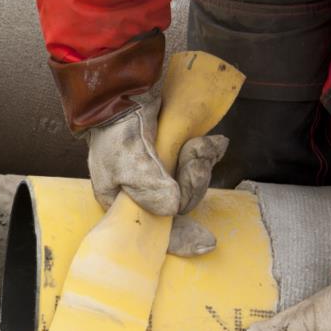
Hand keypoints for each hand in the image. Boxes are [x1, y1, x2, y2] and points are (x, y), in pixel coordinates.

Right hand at [86, 91, 226, 253]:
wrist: (124, 88)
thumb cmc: (117, 130)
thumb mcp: (127, 162)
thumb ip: (148, 189)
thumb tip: (172, 209)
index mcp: (124, 202)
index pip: (153, 232)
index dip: (180, 240)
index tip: (206, 243)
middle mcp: (144, 192)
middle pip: (180, 204)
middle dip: (192, 183)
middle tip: (194, 161)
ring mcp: (162, 173)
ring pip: (192, 184)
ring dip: (200, 163)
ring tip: (200, 143)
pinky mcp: (176, 154)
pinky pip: (200, 164)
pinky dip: (208, 152)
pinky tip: (213, 141)